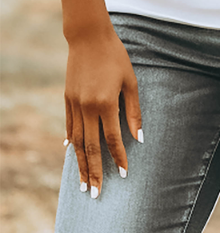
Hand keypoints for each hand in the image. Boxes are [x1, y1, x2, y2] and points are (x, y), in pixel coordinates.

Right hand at [64, 25, 141, 196]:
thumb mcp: (131, 81)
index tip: (123, 174)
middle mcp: (87, 108)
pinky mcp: (67, 100)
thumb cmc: (116, 57)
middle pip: (91, 147)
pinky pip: (69, 126)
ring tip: (82, 183)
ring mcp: (74, 105)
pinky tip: (72, 153)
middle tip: (95, 193)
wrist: (89, 38)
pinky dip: (71, 142)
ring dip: (80, 164)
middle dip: (94, 172)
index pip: (113, 139)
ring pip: (77, 142)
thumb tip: (139, 136)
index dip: (119, 158)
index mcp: (106, 103)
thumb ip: (134, 110)